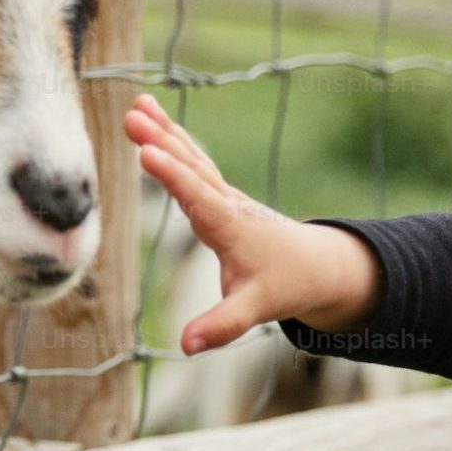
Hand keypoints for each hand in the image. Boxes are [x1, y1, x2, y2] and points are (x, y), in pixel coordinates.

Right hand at [125, 94, 379, 353]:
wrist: (319, 266)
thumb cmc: (287, 285)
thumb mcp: (257, 309)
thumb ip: (222, 325)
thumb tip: (186, 346)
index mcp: (231, 226)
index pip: (197, 197)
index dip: (172, 176)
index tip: (146, 152)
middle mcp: (227, 203)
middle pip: (191, 167)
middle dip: (161, 141)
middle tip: (132, 115)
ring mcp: (224, 196)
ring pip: (192, 157)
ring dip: (165, 131)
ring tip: (137, 104)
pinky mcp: (220, 196)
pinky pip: (194, 162)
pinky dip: (174, 142)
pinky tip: (157, 127)